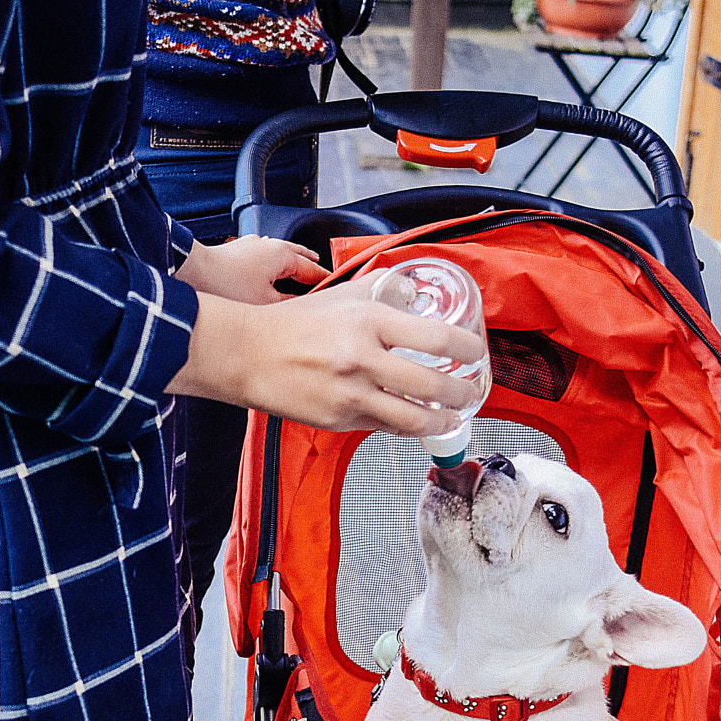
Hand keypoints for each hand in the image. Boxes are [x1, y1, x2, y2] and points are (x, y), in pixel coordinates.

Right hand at [168, 269, 487, 436]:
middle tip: (471, 393)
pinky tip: (413, 422)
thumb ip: (381, 293)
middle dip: (463, 393)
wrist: (245, 354)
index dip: (468, 349)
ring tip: (451, 418)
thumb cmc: (290, 325)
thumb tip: (415, 293)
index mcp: (368, 320)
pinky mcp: (338, 419)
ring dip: (441, 421)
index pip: (437, 338)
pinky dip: (403, 426)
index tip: (475, 354)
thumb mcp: (340, 295)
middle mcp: (362, 358)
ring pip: (413, 417)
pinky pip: (383, 427)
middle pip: (434, 384)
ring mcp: (350, 393)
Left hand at [176, 236, 326, 303]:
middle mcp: (269, 245)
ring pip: (281, 254)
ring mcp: (252, 246)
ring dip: (291, 265)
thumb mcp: (265, 302)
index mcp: (283, 254)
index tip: (335, 290)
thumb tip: (301, 307)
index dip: (325, 282)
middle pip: (299, 256)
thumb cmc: (225, 283)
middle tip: (321, 278)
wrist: (192, 272)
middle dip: (311, 268)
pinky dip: (271, 265)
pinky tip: (267, 275)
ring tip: (298, 275)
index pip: (313, 269)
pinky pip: (263, 256)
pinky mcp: (237, 252)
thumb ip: (288, 304)